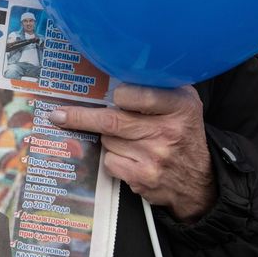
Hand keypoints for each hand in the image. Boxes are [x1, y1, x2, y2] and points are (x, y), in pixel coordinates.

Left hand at [49, 84, 215, 222]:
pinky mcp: (142, 178)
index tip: (112, 95)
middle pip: (111, 120)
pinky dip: (113, 158)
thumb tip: (115, 75)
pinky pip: (110, 162)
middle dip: (80, 117)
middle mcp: (167, 132)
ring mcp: (154, 158)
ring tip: (128, 139)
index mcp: (179, 107)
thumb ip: (157, 87)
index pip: (137, 95)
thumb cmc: (184, 133)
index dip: (119, 95)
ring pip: (108, 141)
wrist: (199, 182)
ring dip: (109, 138)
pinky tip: (130, 157)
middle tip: (57, 114)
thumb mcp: (183, 104)